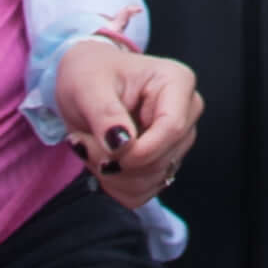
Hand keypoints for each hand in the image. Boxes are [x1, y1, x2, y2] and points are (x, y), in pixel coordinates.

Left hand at [52, 39, 202, 207]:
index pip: (172, 128)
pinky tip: (101, 160)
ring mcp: (177, 141)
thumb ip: (105, 114)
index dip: (139, 151)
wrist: (85, 83)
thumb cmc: (90, 73)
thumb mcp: (88, 86)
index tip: (105, 152)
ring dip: (111, 175)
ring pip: (151, 181)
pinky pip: (143, 193)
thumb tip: (122, 144)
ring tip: (89, 147)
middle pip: (162, 159)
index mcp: (177, 82)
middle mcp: (185, 112)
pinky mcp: (163, 163)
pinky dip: (114, 186)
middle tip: (82, 142)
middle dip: (116, 163)